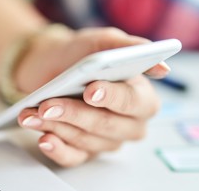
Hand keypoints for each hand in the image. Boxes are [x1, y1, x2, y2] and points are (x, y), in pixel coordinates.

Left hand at [16, 27, 169, 166]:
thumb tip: (163, 67)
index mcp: (139, 95)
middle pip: (108, 125)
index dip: (114, 98)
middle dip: (75, 113)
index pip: (135, 102)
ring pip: (86, 140)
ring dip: (58, 126)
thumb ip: (130, 48)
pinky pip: (74, 157)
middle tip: (49, 104)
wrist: (49, 64)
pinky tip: (44, 138)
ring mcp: (105, 139)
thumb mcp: (102, 42)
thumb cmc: (79, 53)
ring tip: (35, 112)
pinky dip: (57, 148)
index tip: (91, 91)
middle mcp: (127, 122)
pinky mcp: (84, 149)